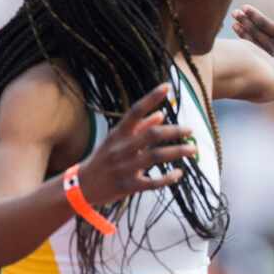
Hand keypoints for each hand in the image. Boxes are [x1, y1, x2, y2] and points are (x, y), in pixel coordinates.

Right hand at [78, 84, 195, 205]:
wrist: (80, 187)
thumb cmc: (102, 159)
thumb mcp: (116, 140)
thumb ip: (139, 127)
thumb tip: (162, 114)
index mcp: (118, 134)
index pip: (135, 111)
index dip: (151, 97)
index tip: (167, 86)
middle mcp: (121, 148)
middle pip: (152, 135)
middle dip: (174, 131)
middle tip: (191, 130)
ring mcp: (124, 168)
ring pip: (155, 157)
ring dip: (177, 152)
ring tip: (193, 149)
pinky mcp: (128, 186)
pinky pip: (152, 182)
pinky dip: (168, 178)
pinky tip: (179, 173)